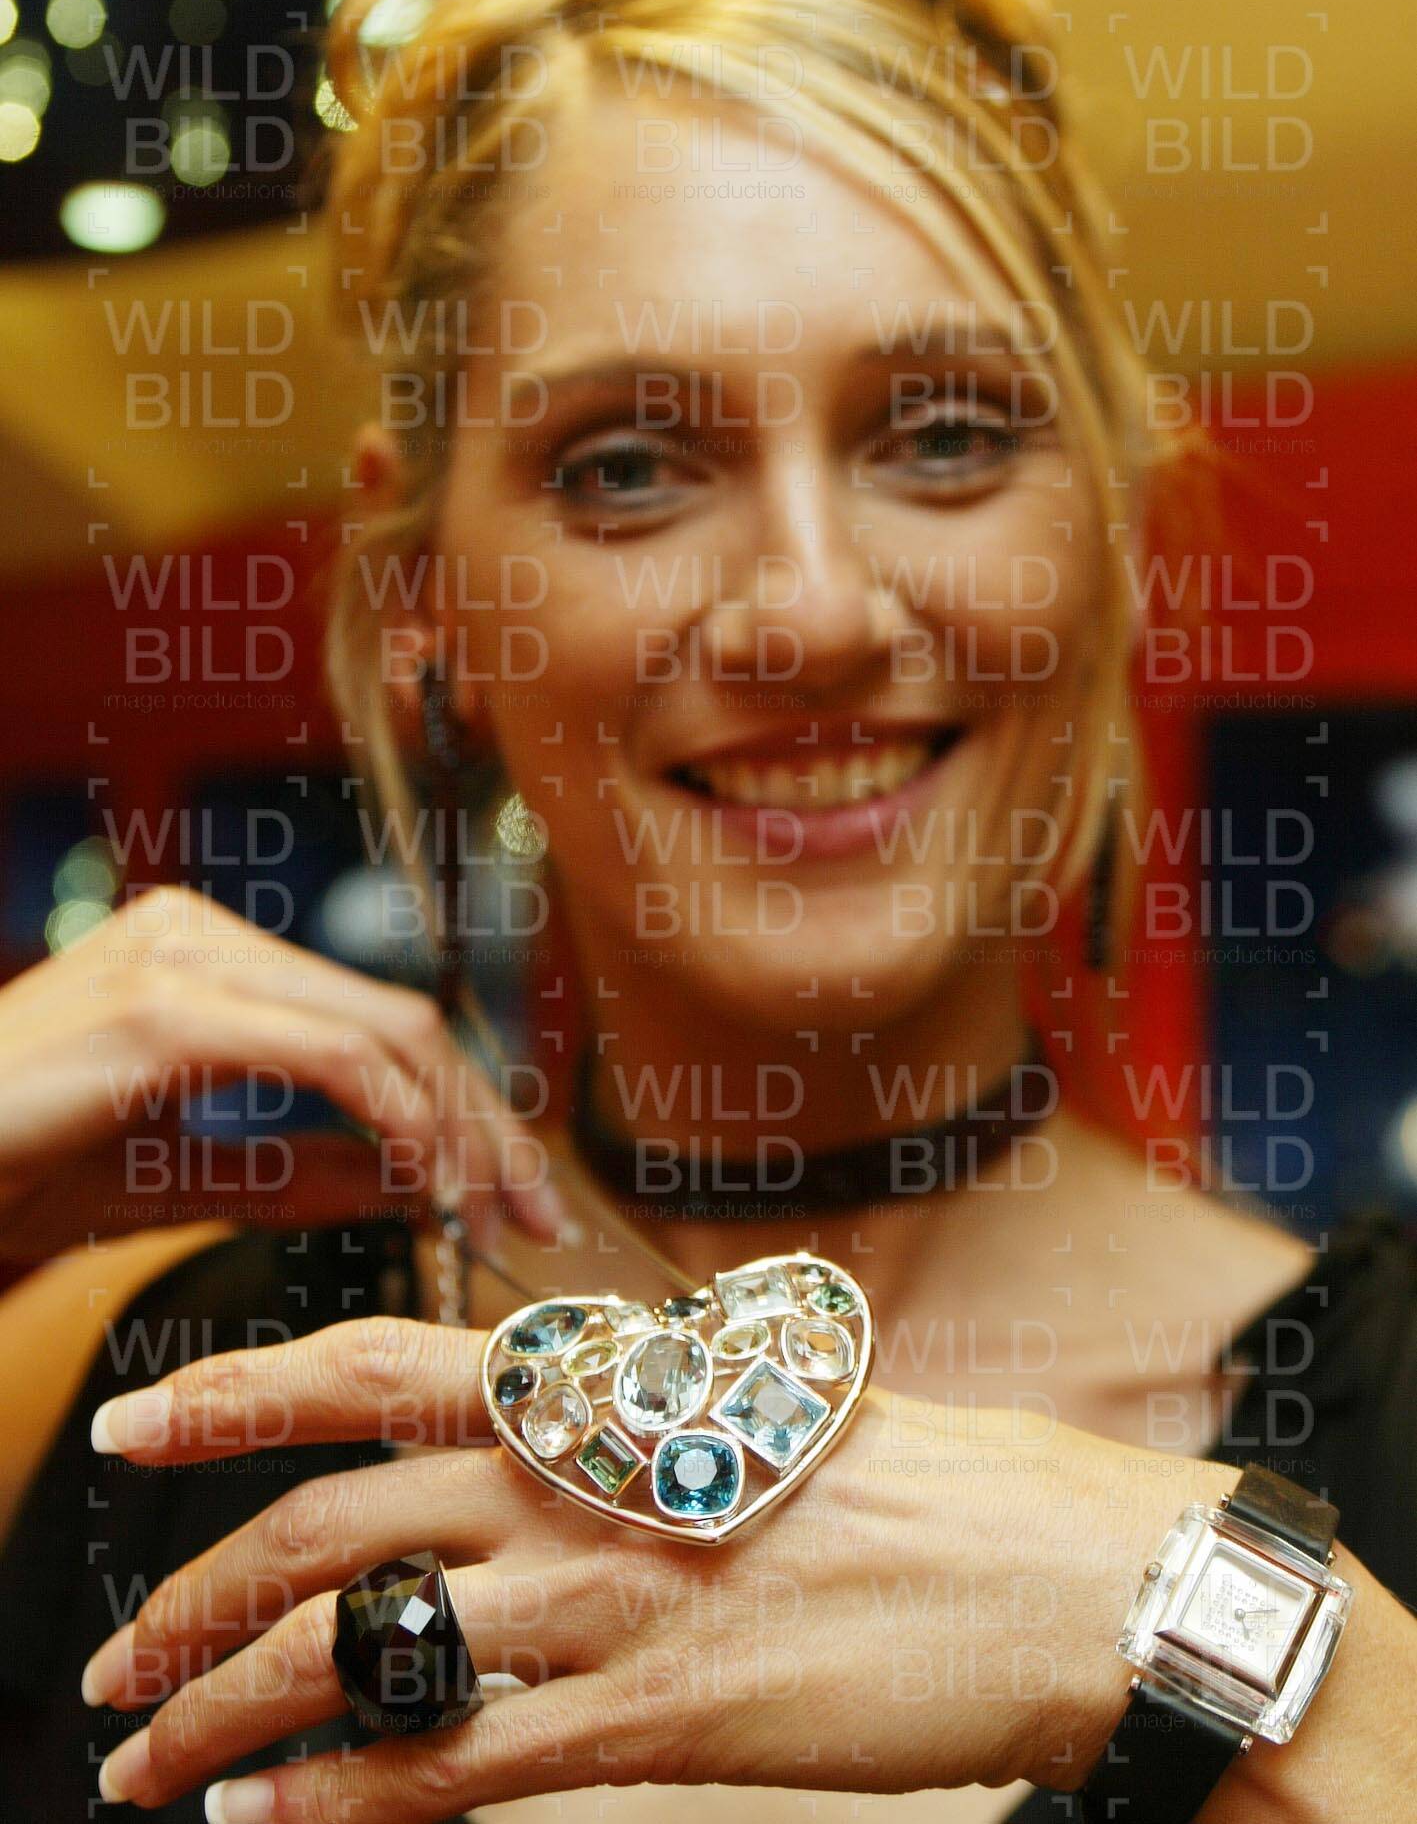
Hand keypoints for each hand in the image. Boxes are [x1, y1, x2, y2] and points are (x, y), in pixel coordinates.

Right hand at [0, 885, 567, 1259]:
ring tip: (491, 1213)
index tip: (515, 1190)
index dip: (465, 1103)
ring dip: (457, 1128)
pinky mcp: (164, 1008)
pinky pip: (330, 1058)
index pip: (376, 1017)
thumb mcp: (180, 1174)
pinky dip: (399, 1121)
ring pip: (383, 1030)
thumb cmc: (9, 1177)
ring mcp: (181, 956)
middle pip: (400, 1016)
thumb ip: (298, 1167)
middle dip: (485, 1119)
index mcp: (202, 954)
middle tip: (539, 1211)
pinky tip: (428, 1185)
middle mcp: (199, 930)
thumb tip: (416, 1179)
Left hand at [77, 1315, 1235, 1818]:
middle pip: (326, 1530)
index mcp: (605, 1393)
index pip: (373, 1366)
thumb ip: (630, 1413)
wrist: (1052, 1576)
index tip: (134, 1427)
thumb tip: (538, 1416)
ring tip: (146, 1763)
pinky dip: (334, 1805)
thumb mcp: (758, 1405)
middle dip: (191, 1597)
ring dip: (223, 1717)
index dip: (235, 1392)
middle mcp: (580, 1487)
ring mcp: (609, 1609)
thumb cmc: (916, 1481)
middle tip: (112, 1659)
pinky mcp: (652, 1727)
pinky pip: (448, 1772)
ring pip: (357, 1657)